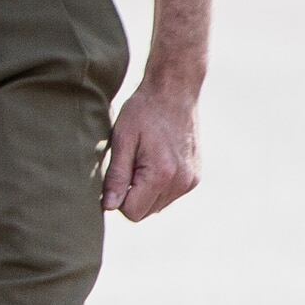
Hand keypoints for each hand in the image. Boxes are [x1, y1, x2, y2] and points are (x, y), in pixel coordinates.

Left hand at [105, 77, 199, 219]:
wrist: (174, 92)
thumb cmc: (143, 112)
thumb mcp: (122, 140)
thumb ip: (116, 176)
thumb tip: (108, 207)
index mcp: (162, 175)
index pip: (132, 212)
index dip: (117, 198)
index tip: (116, 175)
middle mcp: (182, 182)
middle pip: (145, 212)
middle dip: (131, 195)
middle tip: (129, 164)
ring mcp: (192, 180)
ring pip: (157, 205)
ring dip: (144, 191)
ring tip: (142, 160)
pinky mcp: (196, 176)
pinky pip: (169, 194)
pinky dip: (157, 185)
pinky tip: (154, 160)